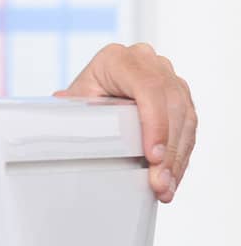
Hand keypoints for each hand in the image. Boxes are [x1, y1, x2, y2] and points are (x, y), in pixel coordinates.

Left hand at [55, 41, 195, 202]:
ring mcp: (168, 77)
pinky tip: (173, 176)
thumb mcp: (75, 100)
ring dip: (178, 157)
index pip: (148, 89)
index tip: (153, 155)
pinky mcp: (180, 95)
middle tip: (160, 182)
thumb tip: (57, 126)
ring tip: (166, 186)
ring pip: (184, 118)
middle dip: (168, 150)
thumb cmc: (83, 93)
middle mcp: (149, 63)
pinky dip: (181, 154)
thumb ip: (71, 111)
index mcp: (120, 59)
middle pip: (171, 107)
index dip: (155, 124)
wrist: (95, 86)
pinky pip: (188, 125)